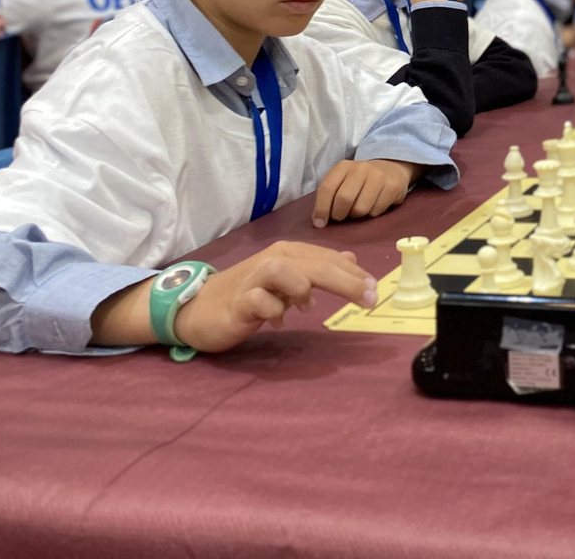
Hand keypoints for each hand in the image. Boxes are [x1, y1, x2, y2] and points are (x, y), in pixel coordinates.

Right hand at [174, 241, 376, 352]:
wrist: (199, 308)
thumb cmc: (248, 293)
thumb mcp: (287, 279)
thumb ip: (317, 268)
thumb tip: (352, 260)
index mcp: (288, 253)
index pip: (327, 258)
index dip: (354, 274)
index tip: (375, 291)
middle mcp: (272, 260)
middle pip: (314, 264)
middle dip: (346, 282)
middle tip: (368, 300)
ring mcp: (253, 279)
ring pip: (285, 270)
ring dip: (302, 288)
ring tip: (307, 308)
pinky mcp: (238, 302)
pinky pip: (260, 302)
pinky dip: (275, 311)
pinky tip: (278, 321)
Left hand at [313, 158, 419, 227]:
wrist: (391, 169)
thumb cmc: (360, 180)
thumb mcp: (342, 180)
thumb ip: (330, 196)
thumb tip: (319, 222)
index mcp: (343, 166)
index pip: (327, 188)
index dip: (321, 209)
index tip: (320, 223)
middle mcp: (361, 169)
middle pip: (344, 199)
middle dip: (339, 214)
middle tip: (341, 216)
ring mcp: (378, 177)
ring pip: (360, 209)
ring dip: (357, 216)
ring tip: (359, 208)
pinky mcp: (392, 187)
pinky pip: (376, 212)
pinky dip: (372, 214)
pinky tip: (374, 205)